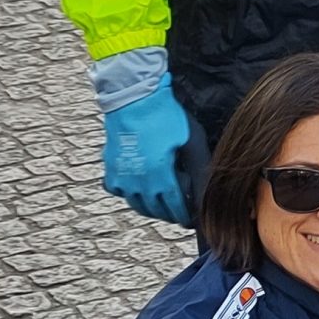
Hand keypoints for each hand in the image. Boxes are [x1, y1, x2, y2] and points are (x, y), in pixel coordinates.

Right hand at [102, 76, 195, 225]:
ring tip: (163, 205)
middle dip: (171, 215)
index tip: (193, 221)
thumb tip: (208, 192)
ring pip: (137, 205)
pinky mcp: (109, 168)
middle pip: (157, 211)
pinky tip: (140, 188)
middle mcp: (138, 183)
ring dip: (152, 209)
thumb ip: (200, 169)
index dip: (186, 217)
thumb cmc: (166, 117)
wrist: (133, 98)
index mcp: (160, 177)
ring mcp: (121, 177)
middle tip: (181, 214)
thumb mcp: (191, 141)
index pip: (176, 208)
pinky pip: (118, 191)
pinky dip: (130, 195)